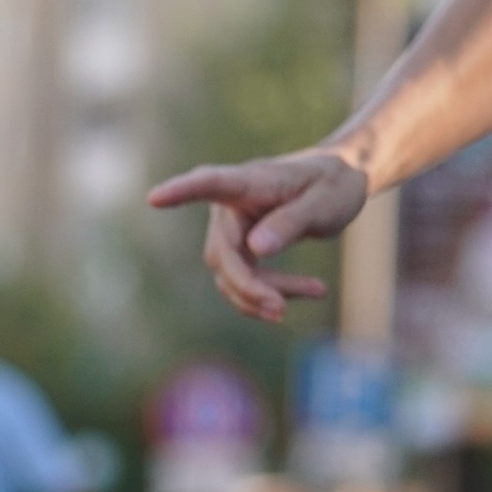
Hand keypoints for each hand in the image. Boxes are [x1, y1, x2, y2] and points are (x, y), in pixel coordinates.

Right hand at [146, 148, 369, 323]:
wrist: (336, 187)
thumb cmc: (334, 183)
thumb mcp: (326, 200)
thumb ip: (292, 221)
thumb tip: (255, 248)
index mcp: (249, 181)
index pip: (211, 184)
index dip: (182, 192)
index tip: (155, 198)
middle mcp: (229, 207)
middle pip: (222, 254)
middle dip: (248, 286)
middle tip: (282, 309)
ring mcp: (230, 231)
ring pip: (230, 276)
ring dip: (262, 295)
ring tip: (317, 291)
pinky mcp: (238, 251)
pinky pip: (243, 283)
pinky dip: (270, 294)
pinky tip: (312, 290)